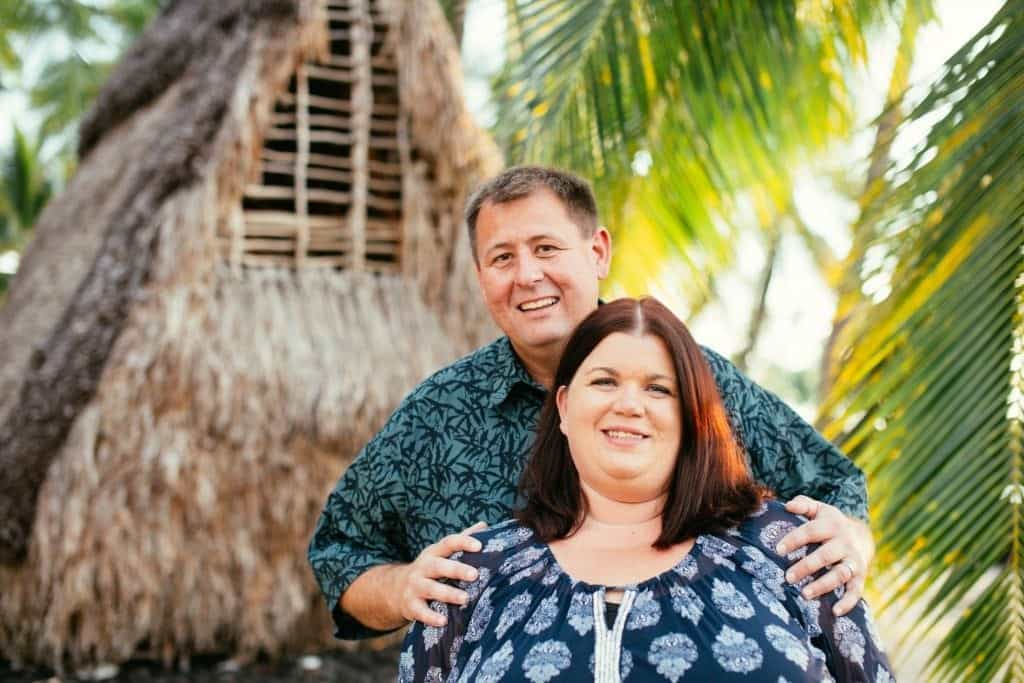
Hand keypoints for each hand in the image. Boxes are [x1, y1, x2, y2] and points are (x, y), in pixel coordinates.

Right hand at [392, 522, 487, 626]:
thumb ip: (461, 540)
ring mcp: (415, 586)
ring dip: (448, 594)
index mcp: (434, 553)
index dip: (463, 542)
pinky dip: (431, 617)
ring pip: (430, 588)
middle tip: (474, 575)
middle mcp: (423, 567)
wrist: (395, 589)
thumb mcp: (441, 553)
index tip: (479, 546)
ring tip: (465, 599)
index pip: (448, 543)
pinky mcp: (410, 605)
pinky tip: (444, 621)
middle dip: (456, 570)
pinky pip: (421, 611)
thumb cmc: (429, 569)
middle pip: (438, 566)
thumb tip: (484, 525)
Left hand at [776, 496, 874, 615]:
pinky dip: (848, 602)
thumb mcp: (819, 510)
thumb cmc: (830, 523)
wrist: (862, 536)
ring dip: (823, 585)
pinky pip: (856, 591)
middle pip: (825, 555)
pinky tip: (835, 611)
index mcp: (832, 525)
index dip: (794, 539)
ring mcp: (854, 561)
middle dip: (807, 567)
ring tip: (805, 594)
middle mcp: (844, 543)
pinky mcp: (860, 577)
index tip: (778, 550)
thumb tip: (787, 505)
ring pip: (840, 574)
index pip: (811, 532)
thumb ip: (804, 505)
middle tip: (788, 577)